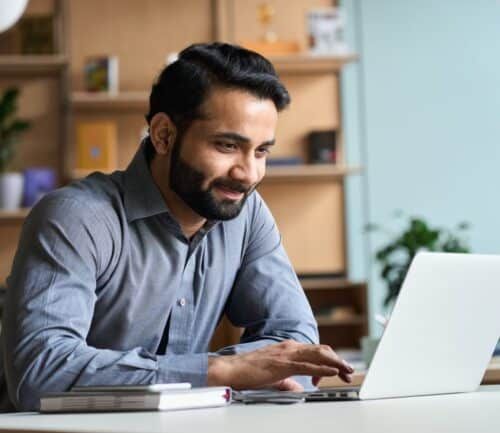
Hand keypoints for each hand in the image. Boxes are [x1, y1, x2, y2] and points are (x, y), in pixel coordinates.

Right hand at [207, 340, 353, 389]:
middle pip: (321, 350)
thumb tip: (299, 389)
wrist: (232, 369)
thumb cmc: (249, 372)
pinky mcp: (283, 364)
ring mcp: (287, 354)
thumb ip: (288, 382)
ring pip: (318, 355)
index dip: (329, 360)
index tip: (337, 372)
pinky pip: (308, 365)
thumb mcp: (274, 377)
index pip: (315, 351)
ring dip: (335, 363)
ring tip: (347, 370)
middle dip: (337, 360)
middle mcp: (289, 347)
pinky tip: (332, 371)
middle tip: (348, 371)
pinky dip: (323, 368)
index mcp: (287, 348)